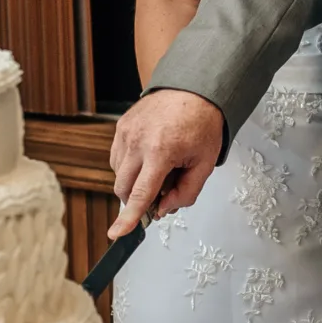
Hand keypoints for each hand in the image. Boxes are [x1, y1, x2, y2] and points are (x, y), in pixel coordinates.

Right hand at [109, 90, 223, 236]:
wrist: (193, 88)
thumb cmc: (201, 123)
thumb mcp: (205, 163)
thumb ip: (186, 192)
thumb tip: (164, 209)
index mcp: (161, 151)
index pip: (141, 194)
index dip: (129, 218)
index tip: (116, 233)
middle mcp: (138, 141)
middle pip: (124, 189)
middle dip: (137, 200)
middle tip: (161, 192)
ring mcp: (126, 132)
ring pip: (118, 174)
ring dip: (133, 182)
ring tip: (158, 168)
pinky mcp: (121, 126)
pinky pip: (117, 158)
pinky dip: (129, 166)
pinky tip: (148, 157)